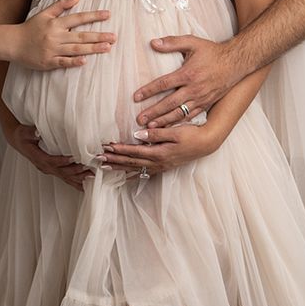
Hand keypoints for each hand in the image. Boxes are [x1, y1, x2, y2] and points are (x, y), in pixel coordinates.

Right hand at [7, 123, 93, 192]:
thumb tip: (37, 132)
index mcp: (38, 158)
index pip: (51, 161)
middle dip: (75, 171)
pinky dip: (75, 182)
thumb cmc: (22, 136)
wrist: (18, 141)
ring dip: (78, 178)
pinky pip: (64, 178)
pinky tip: (85, 185)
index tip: (74, 159)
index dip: (62, 161)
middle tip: (88, 169)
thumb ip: (31, 132)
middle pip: (61, 172)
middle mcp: (44, 166)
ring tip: (91, 177)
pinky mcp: (51, 170)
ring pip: (64, 177)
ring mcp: (47, 170)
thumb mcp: (24, 132)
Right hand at [15, 0, 114, 70]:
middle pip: (81, 35)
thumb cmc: (29, 28)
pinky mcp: (48, 62)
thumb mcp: (44, 14)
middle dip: (99, 36)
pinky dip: (74, 62)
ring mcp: (53, 50)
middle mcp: (56, 36)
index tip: (108, 15)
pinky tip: (85, 61)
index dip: (94, 16)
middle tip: (114, 37)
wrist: (13, 43)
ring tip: (107, 48)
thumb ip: (61, 5)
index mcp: (56, 24)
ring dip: (92, 49)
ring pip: (76, 49)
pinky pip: (63, 62)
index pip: (78, 18)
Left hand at [98, 123, 220, 177]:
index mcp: (159, 153)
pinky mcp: (163, 167)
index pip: (134, 151)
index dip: (119, 149)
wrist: (206, 144)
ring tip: (104, 166)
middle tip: (98, 158)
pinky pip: (143, 171)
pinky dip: (130, 172)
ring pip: (135, 168)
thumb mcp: (176, 132)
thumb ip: (157, 134)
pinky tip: (123, 173)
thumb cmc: (192, 135)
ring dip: (119, 167)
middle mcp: (158, 163)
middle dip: (114, 160)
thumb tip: (138, 134)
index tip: (106, 146)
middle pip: (131, 162)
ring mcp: (160, 166)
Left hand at [133, 36, 238, 126]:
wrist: (236, 63)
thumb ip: (173, 42)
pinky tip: (168, 129)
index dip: (148, 91)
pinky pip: (190, 116)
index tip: (136, 97)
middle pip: (169, 103)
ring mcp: (200, 99)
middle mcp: (193, 89)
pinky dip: (178, 124)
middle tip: (139, 120)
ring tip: (150, 129)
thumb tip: (153, 43)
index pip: (163, 83)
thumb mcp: (193, 42)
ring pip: (179, 113)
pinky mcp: (206, 104)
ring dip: (163, 121)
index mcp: (188, 74)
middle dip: (153, 112)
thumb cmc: (212, 52)